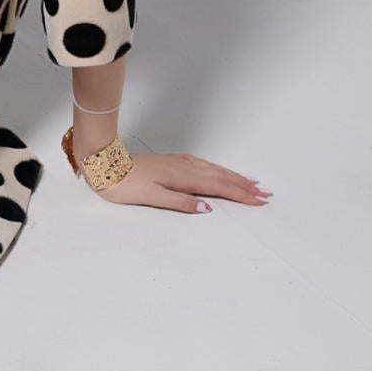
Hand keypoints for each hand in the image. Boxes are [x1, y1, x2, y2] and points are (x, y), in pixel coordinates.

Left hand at [88, 148, 270, 212]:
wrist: (106, 164)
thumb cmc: (125, 184)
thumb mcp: (151, 198)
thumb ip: (180, 203)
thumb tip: (208, 209)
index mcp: (183, 178)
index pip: (219, 187)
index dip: (241, 195)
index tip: (260, 201)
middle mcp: (185, 167)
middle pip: (222, 177)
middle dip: (245, 186)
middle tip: (265, 194)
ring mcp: (180, 162)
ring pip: (215, 170)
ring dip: (235, 177)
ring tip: (252, 183)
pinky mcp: (173, 161)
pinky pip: (205, 165)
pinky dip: (219, 170)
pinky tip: (222, 172)